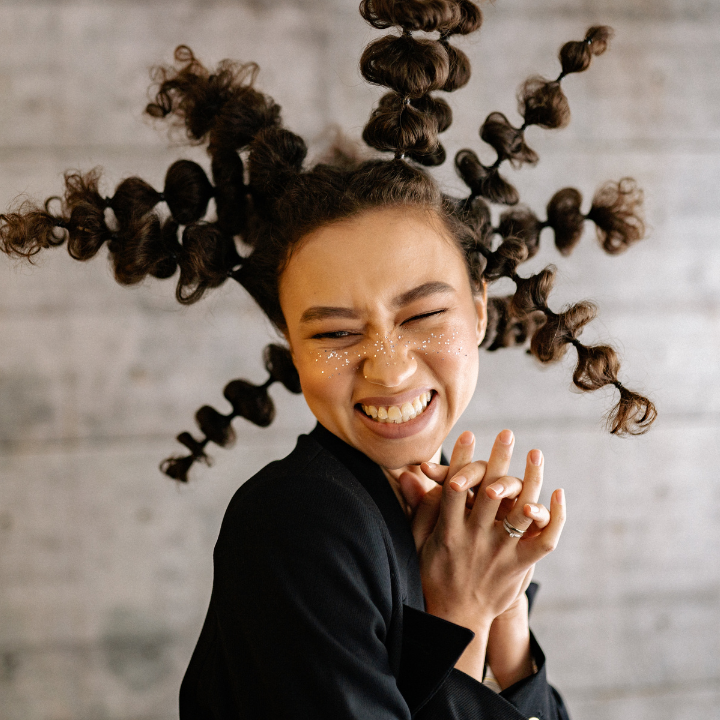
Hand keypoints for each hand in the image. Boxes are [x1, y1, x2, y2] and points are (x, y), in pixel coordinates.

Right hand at [397, 429, 565, 681]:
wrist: (457, 618)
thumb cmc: (433, 573)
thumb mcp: (418, 541)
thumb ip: (419, 507)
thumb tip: (408, 474)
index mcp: (449, 530)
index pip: (455, 488)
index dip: (461, 459)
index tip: (468, 435)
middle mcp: (475, 538)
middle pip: (490, 491)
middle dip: (498, 459)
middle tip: (506, 433)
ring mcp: (501, 552)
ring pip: (521, 511)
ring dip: (530, 480)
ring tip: (535, 454)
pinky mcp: (520, 565)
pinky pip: (545, 540)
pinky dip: (554, 517)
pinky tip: (557, 494)